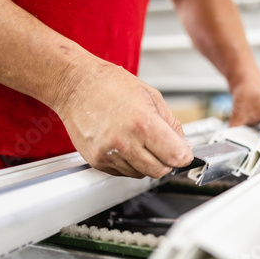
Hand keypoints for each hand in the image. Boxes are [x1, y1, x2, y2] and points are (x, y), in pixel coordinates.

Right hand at [55, 58, 193, 177]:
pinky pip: (123, 172)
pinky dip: (130, 163)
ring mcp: (109, 154)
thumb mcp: (152, 96)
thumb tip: (183, 145)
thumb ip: (172, 125)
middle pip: (160, 171)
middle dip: (167, 162)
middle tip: (164, 148)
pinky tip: (124, 144)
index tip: (184, 153)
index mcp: (143, 123)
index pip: (175, 156)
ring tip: (139, 140)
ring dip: (147, 163)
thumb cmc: (111, 85)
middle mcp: (125, 142)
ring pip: (142, 174)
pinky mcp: (97, 161)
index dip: (184, 156)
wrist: (76, 84)